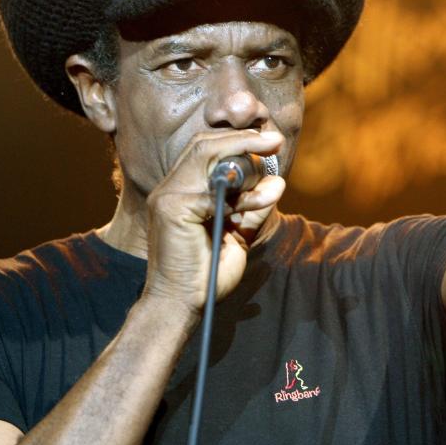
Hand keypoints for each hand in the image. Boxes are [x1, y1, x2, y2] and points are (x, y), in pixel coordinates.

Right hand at [142, 130, 285, 310]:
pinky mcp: (172, 209)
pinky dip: (242, 193)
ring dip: (245, 159)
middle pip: (205, 143)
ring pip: (207, 155)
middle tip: (274, 142)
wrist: (183, 305)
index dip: (239, 140)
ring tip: (270, 164)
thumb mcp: (239, 232)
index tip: (271, 142)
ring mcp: (167, 196)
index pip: (206, 148)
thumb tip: (277, 180)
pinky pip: (212, 189)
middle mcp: (170, 188)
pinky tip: (261, 199)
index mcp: (182, 190)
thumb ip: (254, 205)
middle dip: (244, 139)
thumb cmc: (209, 272)